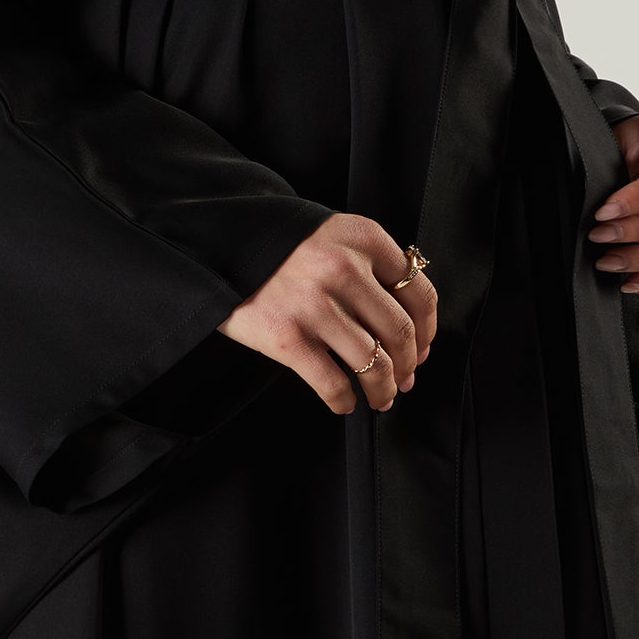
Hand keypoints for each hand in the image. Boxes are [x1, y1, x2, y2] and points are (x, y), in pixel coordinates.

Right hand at [217, 213, 435, 413]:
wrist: (211, 248)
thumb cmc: (275, 248)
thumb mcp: (328, 236)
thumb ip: (367, 265)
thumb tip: (405, 325)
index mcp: (361, 237)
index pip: (417, 292)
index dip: (428, 330)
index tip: (423, 348)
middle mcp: (342, 267)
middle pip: (400, 332)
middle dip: (409, 366)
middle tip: (404, 380)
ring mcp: (314, 304)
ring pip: (373, 364)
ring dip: (383, 390)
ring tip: (380, 399)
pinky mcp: (286, 337)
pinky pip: (332, 383)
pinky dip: (344, 400)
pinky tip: (344, 402)